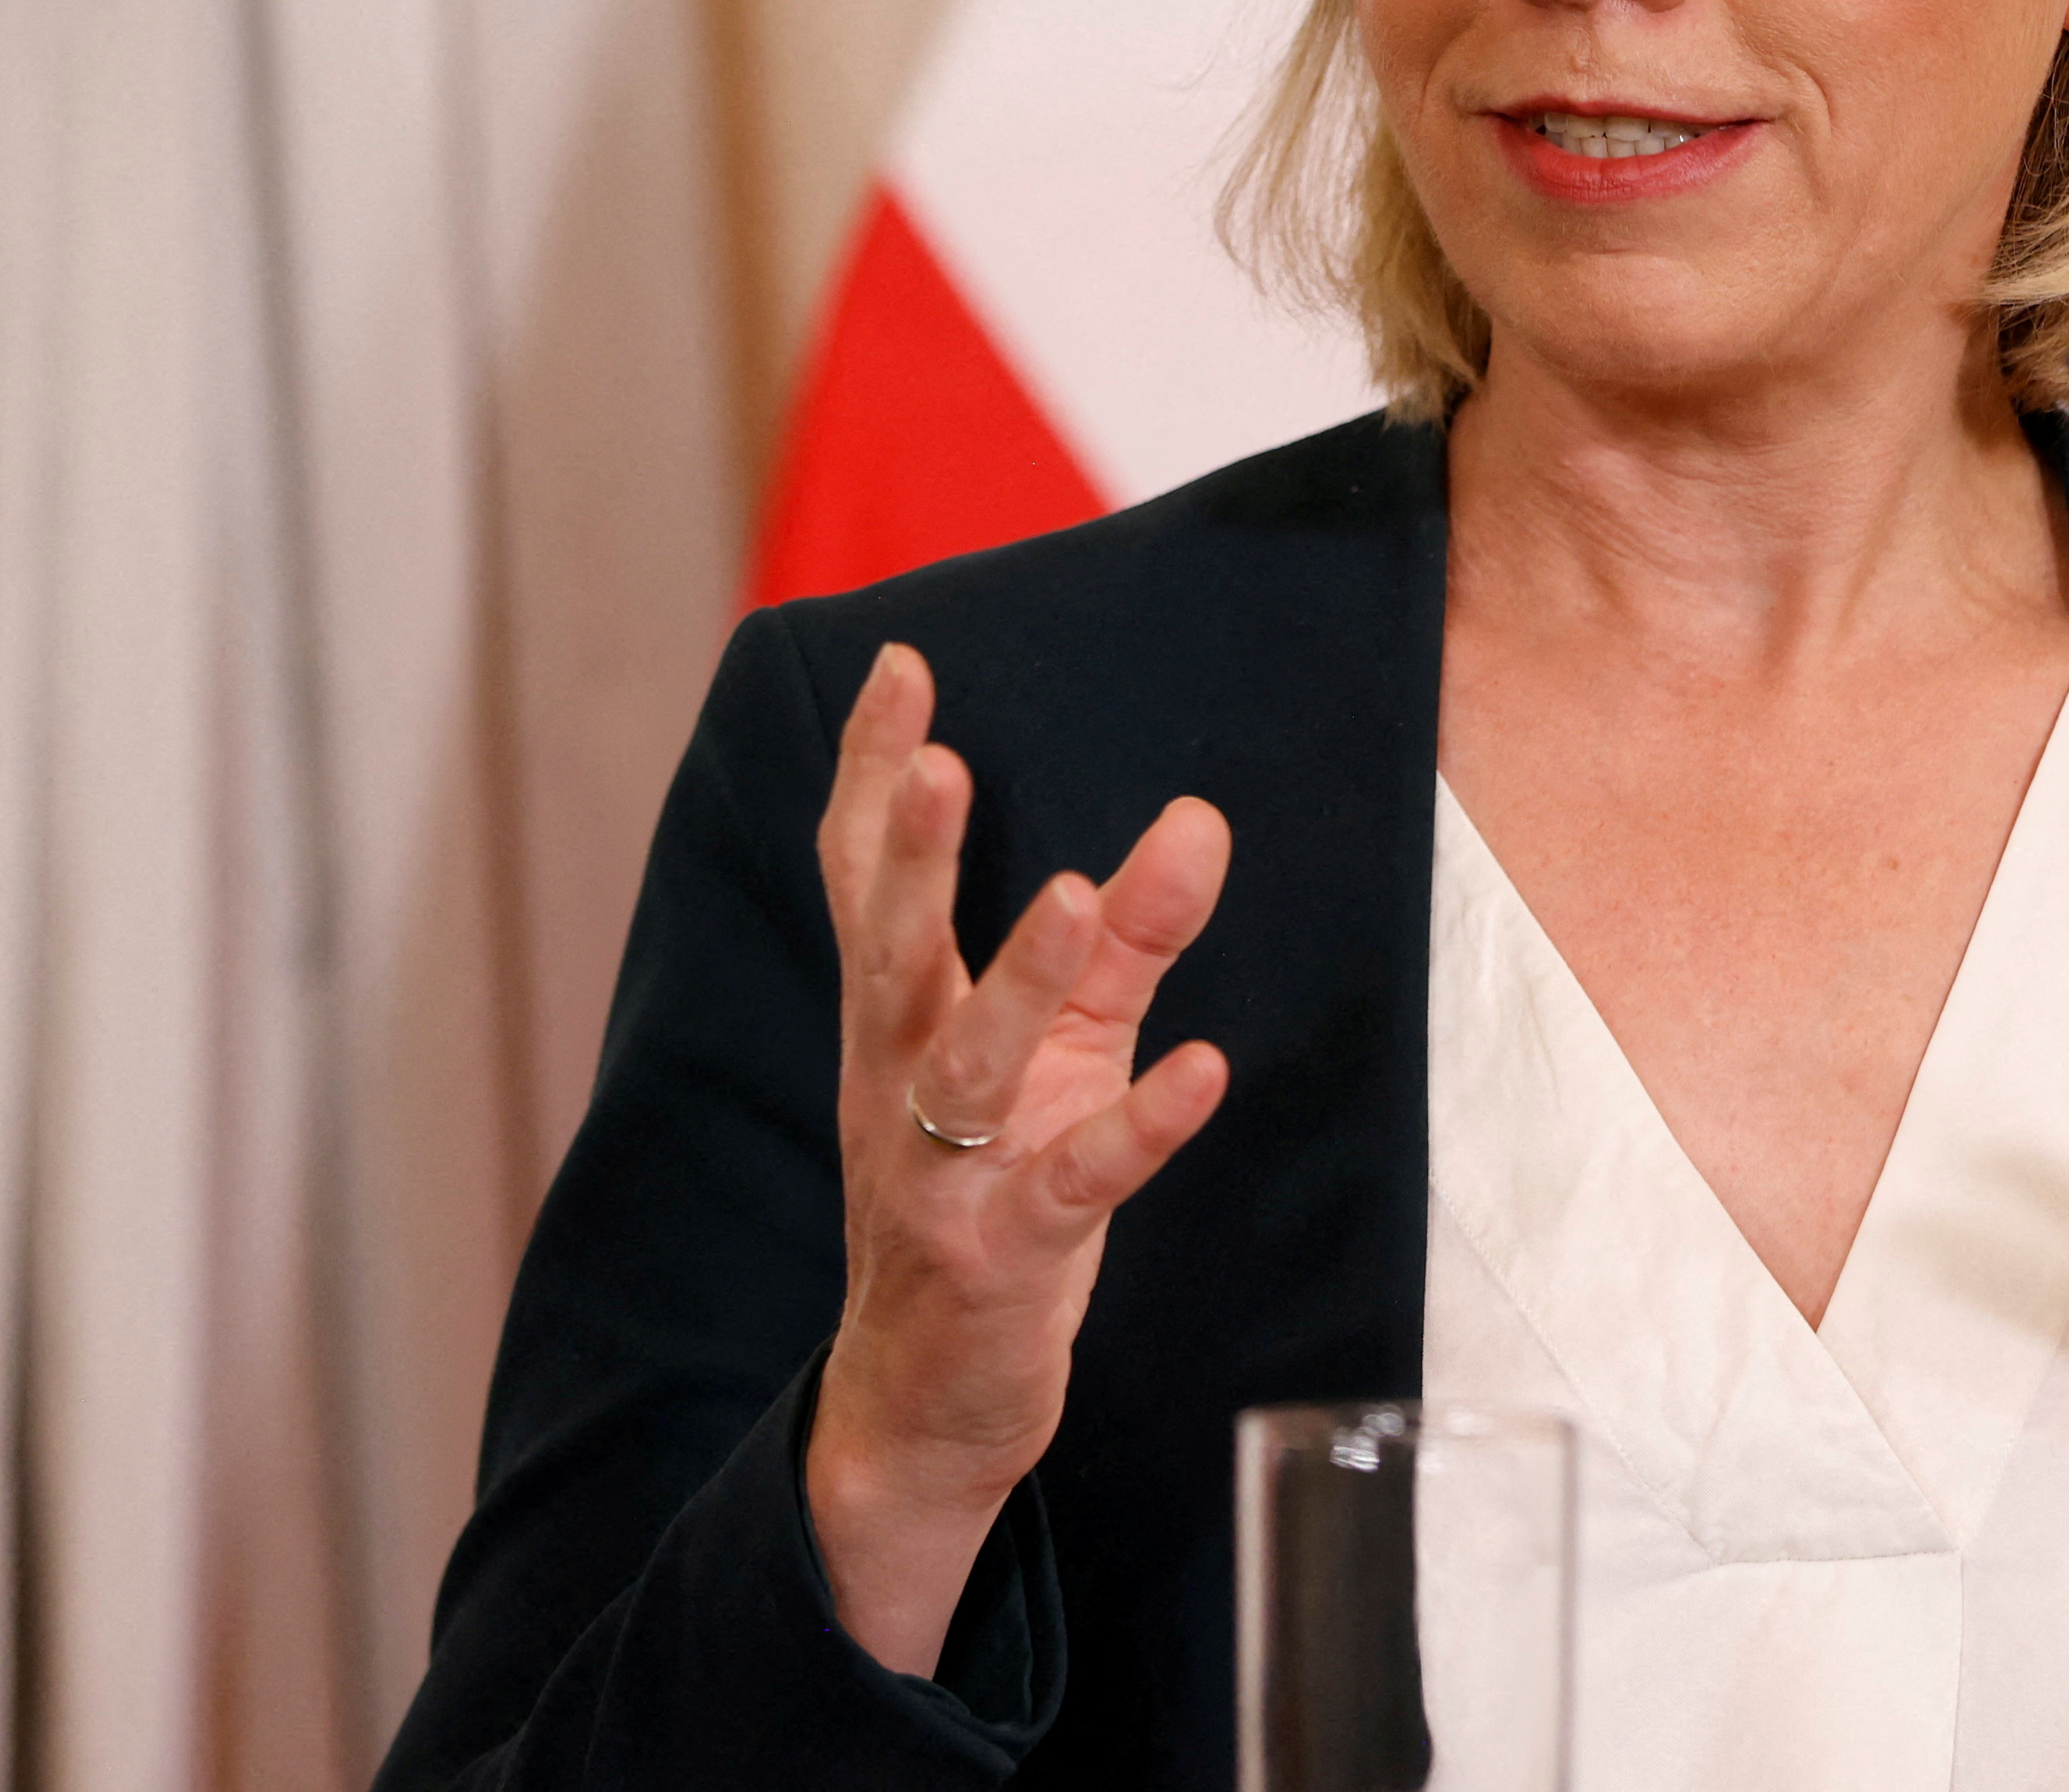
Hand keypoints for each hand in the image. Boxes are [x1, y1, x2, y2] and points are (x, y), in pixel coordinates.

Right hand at [803, 643, 1232, 1673]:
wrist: (918, 1404)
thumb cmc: (987, 1193)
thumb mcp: (1061, 1051)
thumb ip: (1128, 937)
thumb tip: (1201, 817)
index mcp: (897, 1022)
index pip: (866, 879)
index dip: (876, 776)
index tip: (901, 665)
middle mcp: (900, 1083)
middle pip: (892, 954)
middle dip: (913, 858)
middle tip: (940, 760)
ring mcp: (944, 1173)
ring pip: (970, 1063)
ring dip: (1022, 979)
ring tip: (1078, 893)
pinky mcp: (1005, 1257)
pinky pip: (1075, 1184)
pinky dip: (1137, 1127)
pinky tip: (1202, 1070)